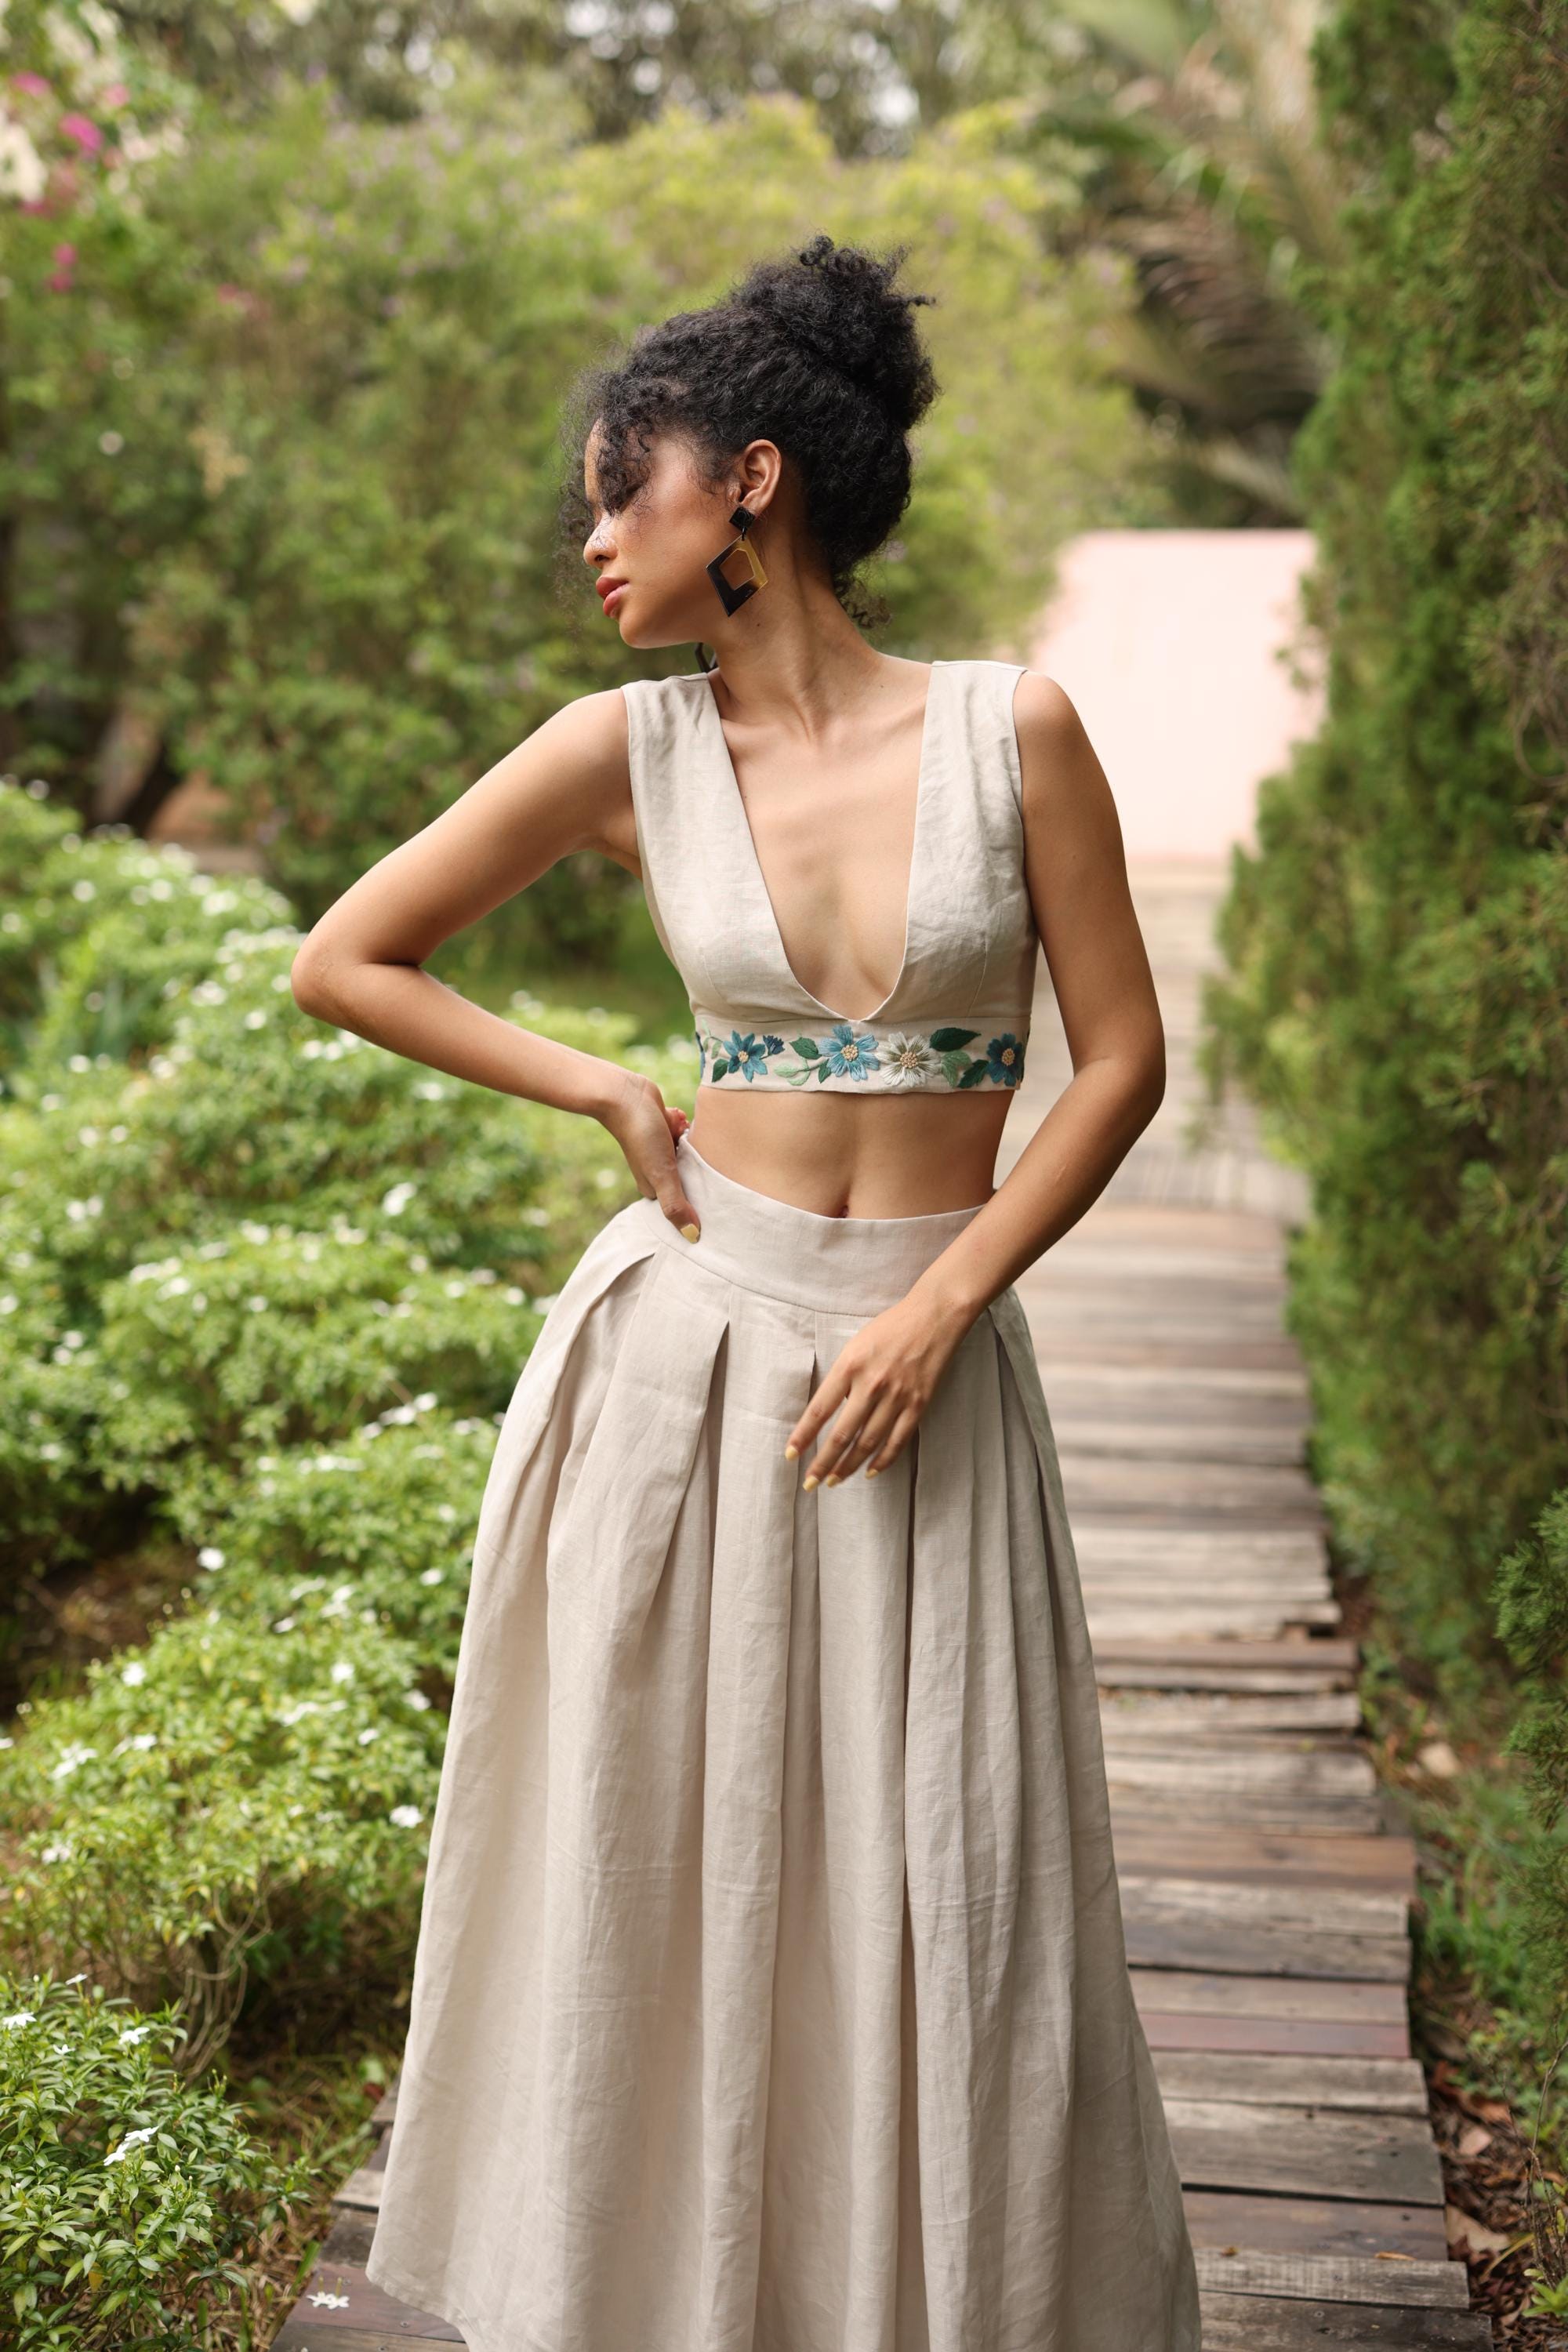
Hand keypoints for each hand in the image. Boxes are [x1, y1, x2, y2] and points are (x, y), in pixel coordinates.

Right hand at [598, 1069, 700, 1237]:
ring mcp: (661, 1149)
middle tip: (715, 1167)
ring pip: (691, 1153)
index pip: (682, 1203)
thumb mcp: (662, 1175)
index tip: (718, 1204)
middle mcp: (657, 1170)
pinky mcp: (665, 1129)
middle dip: (701, 1170)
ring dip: (694, 1144)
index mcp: (653, 1187)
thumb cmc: (641, 1135)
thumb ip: (676, 1205)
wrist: (625, 1095)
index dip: (698, 1204)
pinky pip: (685, 1131)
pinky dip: (684, 1125)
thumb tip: (693, 1238)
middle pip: (689, 1178)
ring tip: (689, 1137)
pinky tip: (679, 1119)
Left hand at [784, 1286, 976, 1486]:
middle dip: (823, 1463)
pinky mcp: (919, 1404)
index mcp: (850, 1366)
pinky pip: (898, 1440)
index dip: (803, 1436)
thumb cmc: (890, 1328)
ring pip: (868, 1442)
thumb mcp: (855, 1345)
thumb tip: (827, 1412)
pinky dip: (883, 1460)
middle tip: (810, 1483)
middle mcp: (872, 1384)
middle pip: (842, 1434)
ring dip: (849, 1466)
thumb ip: (842, 1377)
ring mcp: (897, 1396)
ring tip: (834, 1480)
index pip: (820, 1409)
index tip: (791, 1455)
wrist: (934, 1317)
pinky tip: (869, 1470)